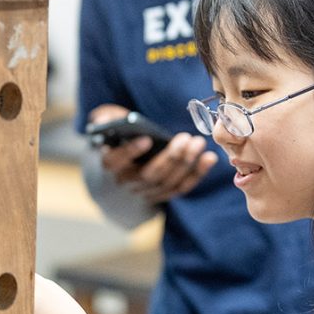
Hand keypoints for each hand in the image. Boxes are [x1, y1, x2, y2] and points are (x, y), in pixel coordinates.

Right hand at [90, 105, 218, 203]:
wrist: (127, 162)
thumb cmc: (120, 136)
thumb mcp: (109, 123)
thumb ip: (106, 119)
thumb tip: (104, 121)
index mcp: (111, 163)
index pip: (116, 162)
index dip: (130, 152)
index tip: (146, 139)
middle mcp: (127, 182)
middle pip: (149, 174)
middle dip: (169, 157)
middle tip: (185, 138)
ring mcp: (146, 191)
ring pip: (168, 183)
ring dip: (186, 164)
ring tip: (198, 143)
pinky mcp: (164, 193)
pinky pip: (181, 188)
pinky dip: (197, 174)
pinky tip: (209, 158)